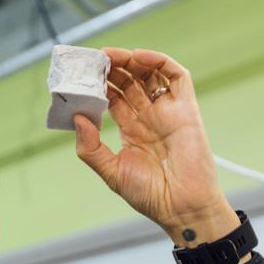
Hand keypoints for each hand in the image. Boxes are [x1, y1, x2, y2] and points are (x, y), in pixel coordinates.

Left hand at [74, 48, 241, 247]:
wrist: (182, 208)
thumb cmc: (151, 196)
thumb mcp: (111, 172)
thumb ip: (90, 148)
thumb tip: (77, 118)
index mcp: (132, 130)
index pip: (113, 97)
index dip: (99, 83)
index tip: (81, 74)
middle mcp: (149, 117)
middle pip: (129, 82)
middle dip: (112, 68)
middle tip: (93, 59)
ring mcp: (168, 111)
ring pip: (150, 74)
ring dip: (131, 61)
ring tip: (111, 55)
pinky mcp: (186, 109)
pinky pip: (177, 77)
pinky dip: (159, 62)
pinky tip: (137, 57)